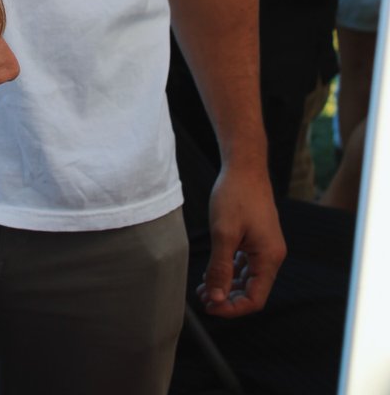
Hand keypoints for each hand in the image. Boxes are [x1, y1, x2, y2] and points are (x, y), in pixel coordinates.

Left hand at [197, 163, 285, 317]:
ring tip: (203, 288)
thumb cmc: (236, 195)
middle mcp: (271, 255)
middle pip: (252, 291)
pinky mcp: (257, 238)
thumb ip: (220, 269)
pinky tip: (212, 271)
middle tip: (203, 298)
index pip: (255, 299)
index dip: (232, 308)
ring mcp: (265, 247)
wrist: (244, 166)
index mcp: (269, 258)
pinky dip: (229, 270)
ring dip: (226, 285)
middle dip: (227, 298)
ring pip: (247, 278)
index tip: (210, 307)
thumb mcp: (223, 233)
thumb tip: (216, 299)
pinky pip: (245, 264)